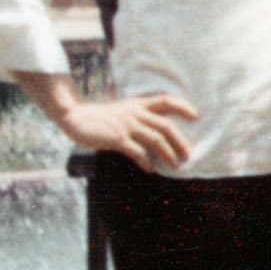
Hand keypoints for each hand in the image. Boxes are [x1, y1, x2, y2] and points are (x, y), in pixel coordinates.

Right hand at [58, 93, 197, 171]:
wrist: (75, 117)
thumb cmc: (100, 118)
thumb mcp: (122, 111)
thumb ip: (138, 117)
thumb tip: (156, 131)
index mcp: (138, 104)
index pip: (166, 100)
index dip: (182, 107)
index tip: (196, 116)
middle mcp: (135, 113)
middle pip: (166, 125)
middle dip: (180, 142)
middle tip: (188, 155)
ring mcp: (126, 126)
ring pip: (156, 140)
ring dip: (168, 154)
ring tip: (176, 166)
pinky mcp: (117, 138)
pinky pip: (137, 152)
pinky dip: (146, 162)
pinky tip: (150, 169)